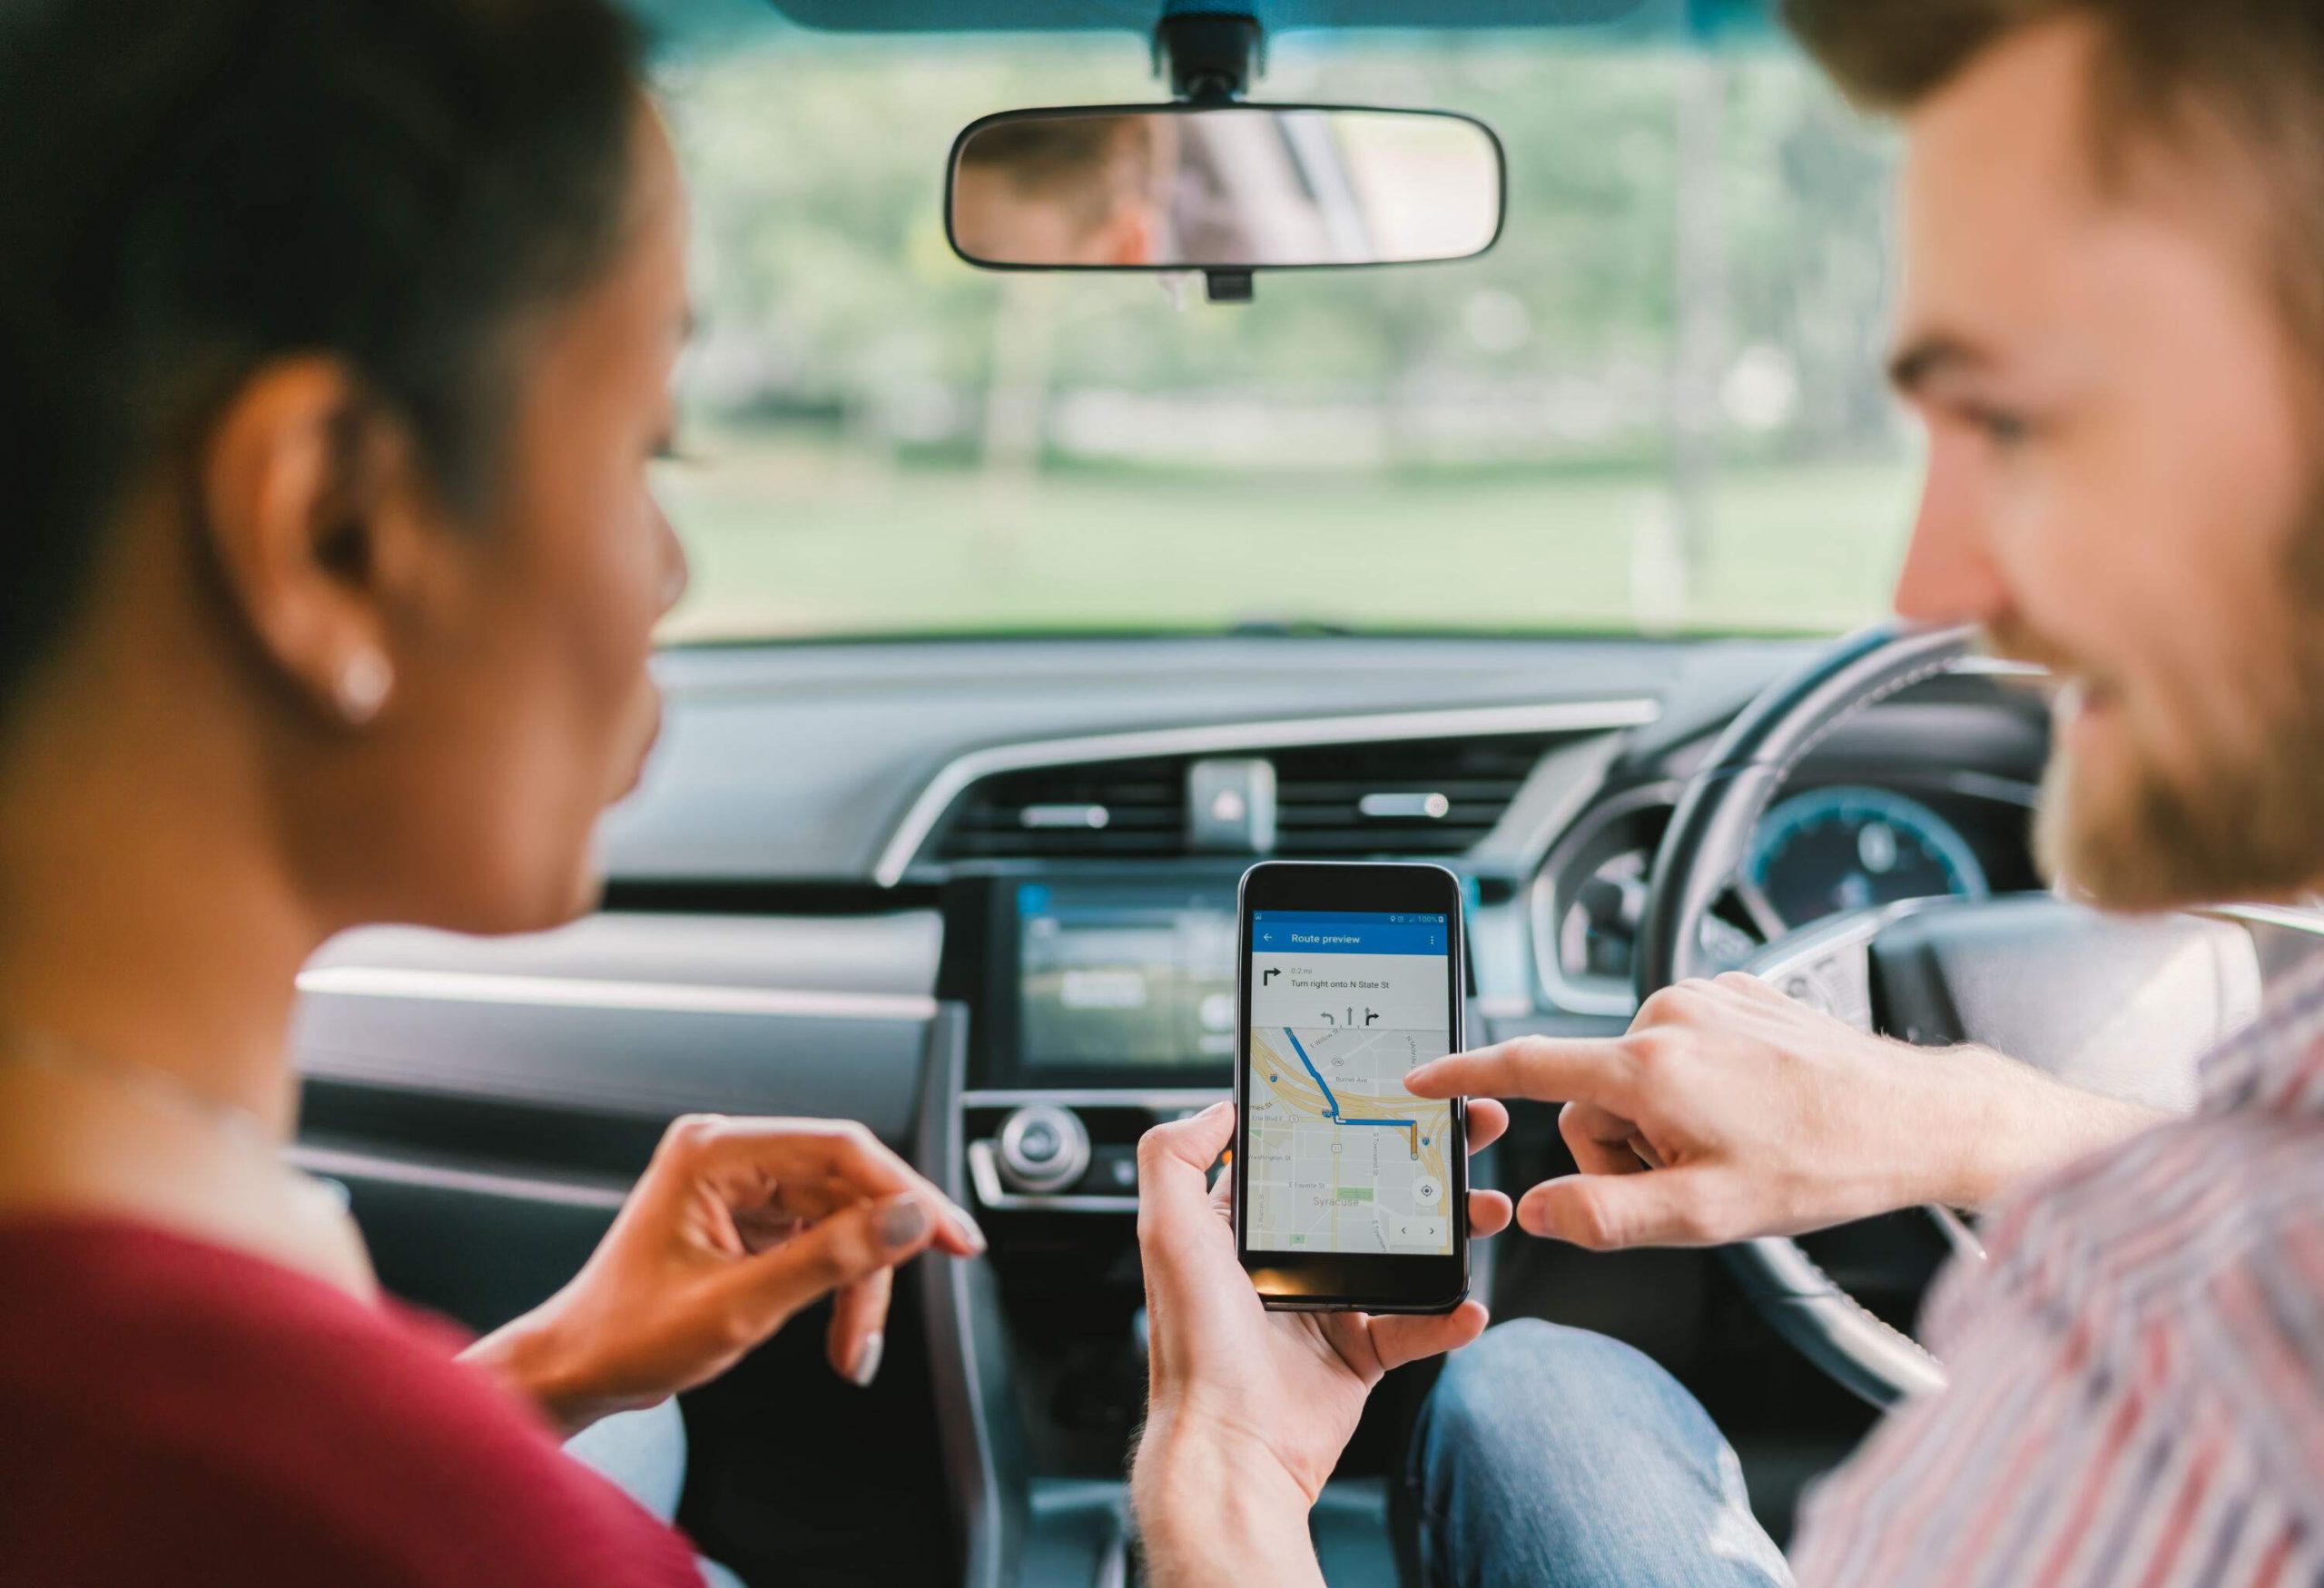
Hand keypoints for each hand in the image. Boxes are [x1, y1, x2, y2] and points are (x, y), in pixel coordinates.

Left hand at [463, 1114, 983, 1435]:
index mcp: (714, 1151)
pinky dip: (838, 1284)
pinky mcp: (745, 1215)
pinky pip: (820, 1236)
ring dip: (859, 1283)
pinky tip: (838, 1331)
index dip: (907, 1191)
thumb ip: (829, 1259)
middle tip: (900, 1314)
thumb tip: (908, 1220)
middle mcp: (727, 1154)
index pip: (840, 1149)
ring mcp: (737, 1184)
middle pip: (847, 1186)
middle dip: (878, 1258)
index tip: (953, 1235)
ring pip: (841, 1217)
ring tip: (854, 1350)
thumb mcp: (739, 1307)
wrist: (574, 1372)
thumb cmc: (625, 1339)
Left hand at [1130, 1100, 1510, 1585]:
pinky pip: (1415, 1326)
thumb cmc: (1195, 1343)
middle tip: (1468, 1135)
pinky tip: (1469, 1303)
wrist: (1232, 1446)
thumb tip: (1215, 1107)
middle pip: (1367, 1195)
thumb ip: (1175, 1157)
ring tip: (1486, 1210)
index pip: (1301, 1156)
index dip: (1347, 1122)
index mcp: (1241, 1228)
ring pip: (1403, 1254)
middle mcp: (1285, 1261)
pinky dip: (1448, 1316)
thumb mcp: (1167, 1231)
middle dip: (1422, 1165)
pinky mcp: (1356, 1356)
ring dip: (1450, 1231)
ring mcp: (1326, 1309)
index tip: (1394, 1095)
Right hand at [1405, 973, 2160, 1250]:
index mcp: (1650, 1066)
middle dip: (1624, 1143)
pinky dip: (1699, 1086)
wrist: (1916, 1119)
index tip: (1423, 1078)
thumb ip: (1606, 1216)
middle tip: (1693, 1175)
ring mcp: (1706, 997)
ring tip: (1735, 1143)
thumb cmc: (1824, 1165)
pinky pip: (1680, 1047)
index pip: (1528, 1064)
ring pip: (1636, 1073)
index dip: (1466, 1075)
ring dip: (1666, 1118)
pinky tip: (1753, 1111)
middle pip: (1591, 1091)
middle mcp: (1669, 1014)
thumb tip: (1539, 1212)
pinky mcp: (1737, 993)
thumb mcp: (1708, 1216)